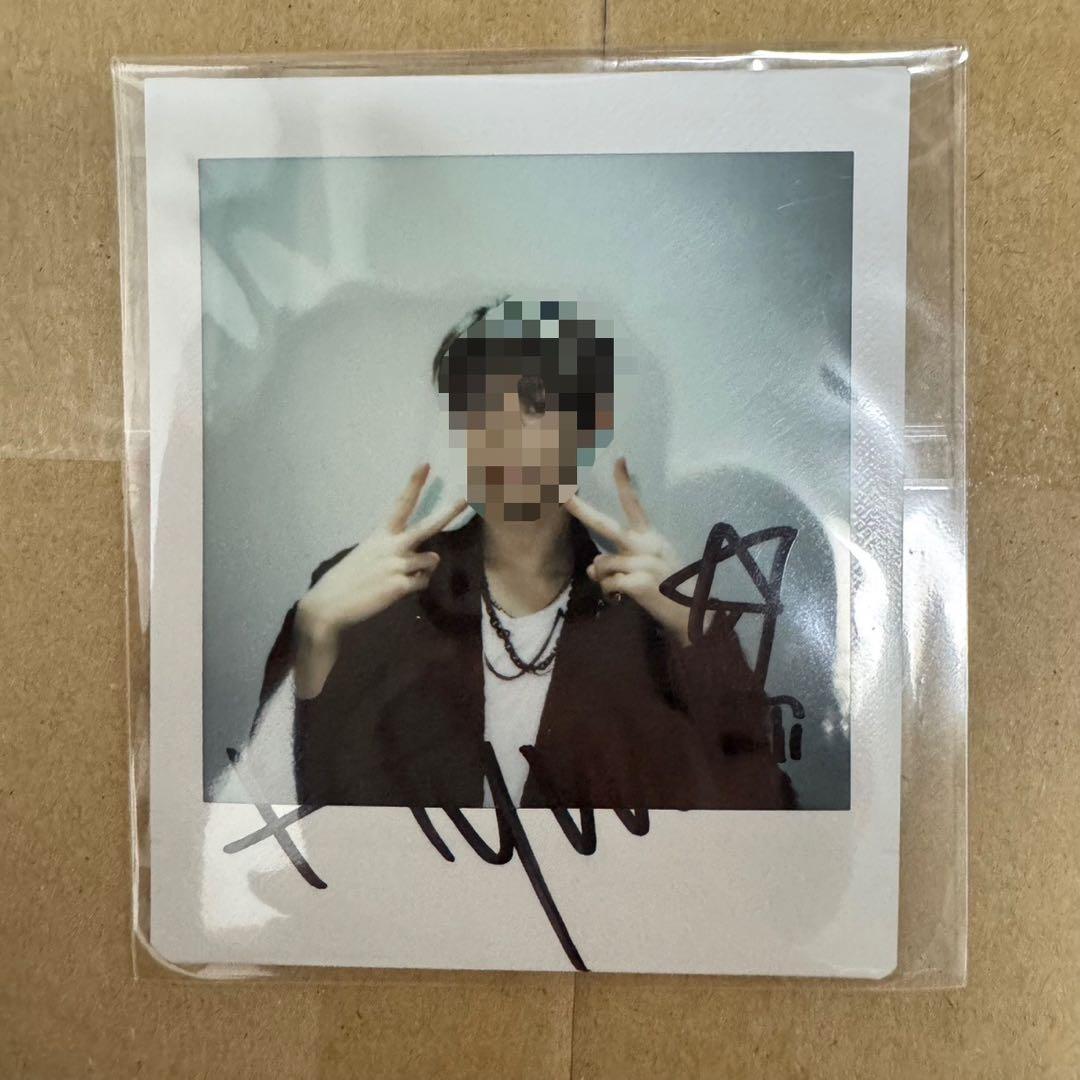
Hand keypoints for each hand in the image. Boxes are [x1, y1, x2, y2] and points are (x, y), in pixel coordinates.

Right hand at [294, 464, 465, 696]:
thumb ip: (395, 550)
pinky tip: (399, 589)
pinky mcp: (400, 586)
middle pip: (427, 526)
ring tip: (404, 575)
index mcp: (381, 534)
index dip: (414, 484)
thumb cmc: (348, 578)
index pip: (401, 504)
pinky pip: (423, 581)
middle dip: (448, 512)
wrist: (330, 604)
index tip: (426, 464)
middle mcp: (391, 546)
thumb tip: (425, 557)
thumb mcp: (368, 554)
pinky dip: (416, 585)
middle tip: (467, 499)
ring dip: (424, 567)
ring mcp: (397, 565)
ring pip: (431, 560)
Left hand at [566, 457, 690, 645]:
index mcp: (650, 537)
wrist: (692, 614)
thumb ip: (619, 563)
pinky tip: (621, 599)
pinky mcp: (639, 583)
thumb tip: (591, 569)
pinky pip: (607, 584)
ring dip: (603, 579)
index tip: (618, 461)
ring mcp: (643, 563)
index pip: (635, 505)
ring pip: (600, 565)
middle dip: (581, 510)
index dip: (625, 483)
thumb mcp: (649, 567)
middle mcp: (646, 545)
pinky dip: (609, 594)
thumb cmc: (669, 588)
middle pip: (606, 525)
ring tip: (620, 589)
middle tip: (563, 495)